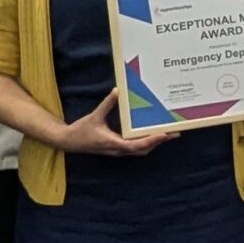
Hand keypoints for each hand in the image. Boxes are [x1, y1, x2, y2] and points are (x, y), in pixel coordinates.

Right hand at [36, 90, 175, 156]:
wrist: (69, 142)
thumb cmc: (81, 130)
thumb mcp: (95, 116)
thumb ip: (107, 104)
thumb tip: (117, 91)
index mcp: (113, 143)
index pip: (137, 145)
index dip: (152, 140)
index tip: (164, 134)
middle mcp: (118, 150)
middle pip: (143, 149)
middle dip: (159, 142)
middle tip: (174, 133)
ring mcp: (118, 151)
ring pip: (140, 150)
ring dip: (153, 143)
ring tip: (167, 134)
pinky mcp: (116, 149)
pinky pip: (134, 148)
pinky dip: (145, 143)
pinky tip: (150, 135)